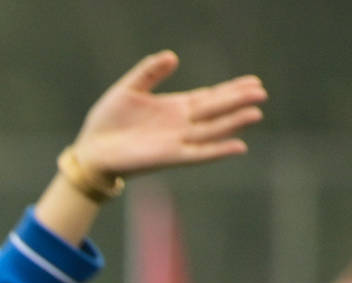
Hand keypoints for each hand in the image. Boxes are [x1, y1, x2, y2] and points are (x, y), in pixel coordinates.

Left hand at [69, 53, 263, 181]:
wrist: (90, 151)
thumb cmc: (106, 122)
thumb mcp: (128, 89)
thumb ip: (149, 72)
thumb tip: (173, 56)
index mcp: (174, 107)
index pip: (209, 96)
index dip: (230, 89)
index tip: (253, 81)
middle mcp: (181, 124)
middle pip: (216, 110)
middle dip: (238, 101)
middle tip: (262, 92)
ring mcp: (178, 141)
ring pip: (213, 130)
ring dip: (234, 122)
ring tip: (256, 113)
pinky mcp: (170, 156)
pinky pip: (200, 153)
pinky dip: (218, 150)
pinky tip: (239, 146)